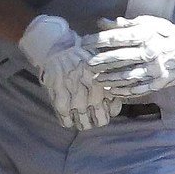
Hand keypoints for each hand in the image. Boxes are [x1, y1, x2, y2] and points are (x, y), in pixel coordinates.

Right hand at [20, 15, 119, 129]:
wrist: (59, 49)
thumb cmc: (82, 58)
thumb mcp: (100, 67)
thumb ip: (110, 84)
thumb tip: (115, 105)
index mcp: (103, 84)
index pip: (113, 110)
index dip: (110, 110)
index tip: (105, 106)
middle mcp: (91, 93)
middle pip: (100, 121)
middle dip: (99, 119)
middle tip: (93, 114)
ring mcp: (74, 99)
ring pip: (84, 124)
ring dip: (84, 122)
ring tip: (81, 116)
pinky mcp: (59, 101)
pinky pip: (66, 122)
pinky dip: (68, 121)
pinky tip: (69, 113)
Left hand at [84, 15, 174, 95]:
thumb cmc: (165, 33)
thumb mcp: (148, 23)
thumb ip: (125, 24)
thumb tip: (101, 22)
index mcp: (146, 35)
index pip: (117, 38)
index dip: (98, 40)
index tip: (85, 42)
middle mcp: (149, 52)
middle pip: (119, 58)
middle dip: (101, 61)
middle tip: (87, 65)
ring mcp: (154, 69)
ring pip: (126, 76)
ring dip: (109, 78)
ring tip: (96, 79)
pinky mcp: (158, 83)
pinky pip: (137, 89)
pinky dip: (122, 91)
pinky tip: (111, 91)